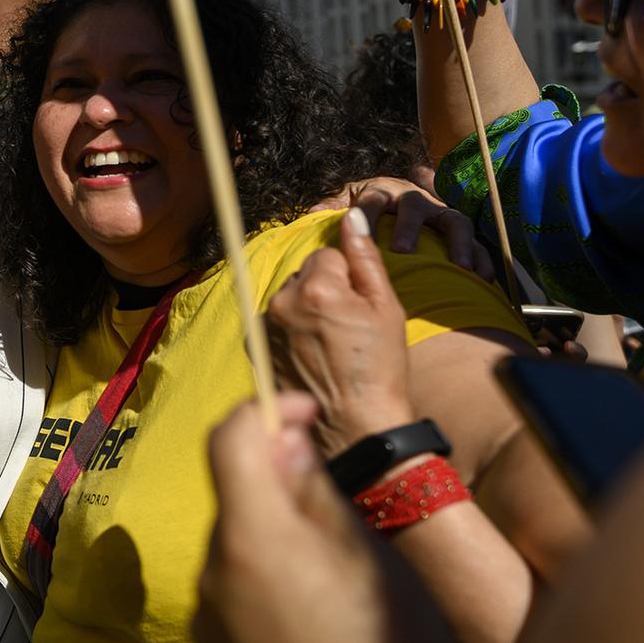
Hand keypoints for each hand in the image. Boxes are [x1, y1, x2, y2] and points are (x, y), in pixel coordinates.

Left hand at [197, 394, 464, 642]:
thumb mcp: (371, 558)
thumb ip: (317, 493)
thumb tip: (283, 438)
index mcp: (250, 536)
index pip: (228, 437)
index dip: (265, 410)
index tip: (305, 408)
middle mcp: (214, 572)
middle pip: (236, 496)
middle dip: (279, 485)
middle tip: (339, 501)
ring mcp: (210, 618)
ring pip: (239, 546)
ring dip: (278, 539)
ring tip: (343, 574)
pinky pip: (239, 594)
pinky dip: (272, 585)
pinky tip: (322, 615)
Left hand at [266, 218, 415, 458]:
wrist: (356, 426)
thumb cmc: (380, 369)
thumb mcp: (386, 309)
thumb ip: (365, 258)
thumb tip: (351, 216)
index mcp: (316, 289)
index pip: (325, 255)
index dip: (347, 279)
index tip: (358, 308)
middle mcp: (283, 303)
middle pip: (303, 275)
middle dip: (323, 291)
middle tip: (346, 329)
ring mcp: (266, 327)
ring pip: (289, 298)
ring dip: (305, 310)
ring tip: (331, 346)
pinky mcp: (257, 348)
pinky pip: (276, 322)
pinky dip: (291, 330)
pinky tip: (313, 356)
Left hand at [315, 175, 494, 281]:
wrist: (404, 200)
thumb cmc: (374, 208)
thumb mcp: (353, 200)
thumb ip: (336, 205)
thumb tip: (313, 213)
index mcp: (384, 191)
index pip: (372, 198)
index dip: (365, 212)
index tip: (356, 229)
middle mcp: (415, 199)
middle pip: (414, 207)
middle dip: (408, 227)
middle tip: (402, 250)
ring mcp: (441, 213)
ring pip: (454, 222)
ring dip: (457, 243)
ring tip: (460, 266)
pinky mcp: (461, 231)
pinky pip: (478, 243)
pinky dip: (483, 258)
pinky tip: (484, 278)